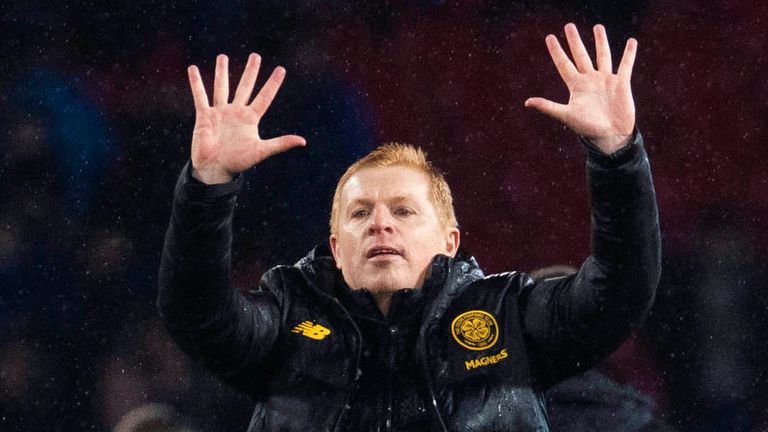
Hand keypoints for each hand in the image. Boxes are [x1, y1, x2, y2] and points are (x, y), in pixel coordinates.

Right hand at [187, 53, 305, 183]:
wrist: (215, 170)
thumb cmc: (238, 162)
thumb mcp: (261, 151)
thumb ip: (280, 143)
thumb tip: (303, 141)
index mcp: (251, 119)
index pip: (265, 96)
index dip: (273, 83)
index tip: (281, 69)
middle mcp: (236, 112)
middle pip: (245, 87)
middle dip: (250, 71)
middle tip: (256, 55)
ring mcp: (220, 113)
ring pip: (222, 87)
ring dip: (222, 72)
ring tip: (223, 56)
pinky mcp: (204, 116)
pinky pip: (200, 96)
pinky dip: (196, 83)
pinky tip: (193, 69)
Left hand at [525, 23, 636, 153]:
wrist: (610, 136)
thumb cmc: (587, 128)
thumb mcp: (566, 116)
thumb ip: (548, 107)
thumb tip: (527, 102)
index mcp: (576, 86)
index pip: (564, 64)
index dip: (556, 51)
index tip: (549, 37)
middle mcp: (590, 80)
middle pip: (581, 55)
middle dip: (575, 41)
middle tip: (569, 26)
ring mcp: (606, 80)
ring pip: (603, 56)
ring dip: (600, 41)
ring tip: (598, 27)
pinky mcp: (621, 84)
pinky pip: (625, 65)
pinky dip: (629, 54)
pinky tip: (631, 41)